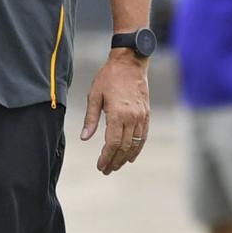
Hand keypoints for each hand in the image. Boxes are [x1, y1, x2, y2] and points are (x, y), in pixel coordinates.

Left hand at [80, 50, 149, 174]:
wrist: (130, 62)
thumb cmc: (109, 76)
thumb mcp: (94, 95)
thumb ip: (90, 118)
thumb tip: (85, 138)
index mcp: (117, 113)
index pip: (112, 143)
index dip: (106, 157)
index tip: (100, 166)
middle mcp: (132, 117)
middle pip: (124, 147)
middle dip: (115, 161)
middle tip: (106, 170)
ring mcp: (141, 116)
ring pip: (135, 144)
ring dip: (125, 157)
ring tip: (116, 166)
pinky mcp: (146, 113)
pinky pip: (144, 136)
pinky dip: (138, 148)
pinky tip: (131, 155)